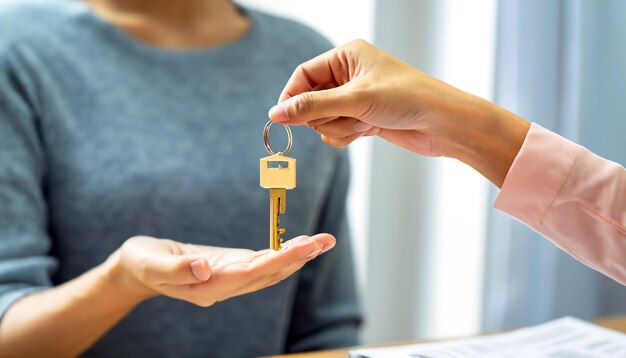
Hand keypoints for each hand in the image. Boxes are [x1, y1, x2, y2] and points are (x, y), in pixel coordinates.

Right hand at [107, 234, 334, 306]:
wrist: (139, 268)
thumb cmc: (142, 264)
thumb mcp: (150, 264)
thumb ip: (175, 269)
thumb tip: (204, 269)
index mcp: (208, 287)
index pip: (252, 274)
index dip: (280, 260)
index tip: (305, 247)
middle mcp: (225, 286)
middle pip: (269, 273)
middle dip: (299, 257)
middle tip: (326, 241)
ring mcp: (230, 278)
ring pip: (269, 269)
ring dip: (296, 256)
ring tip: (321, 241)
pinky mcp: (231, 267)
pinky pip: (261, 262)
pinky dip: (282, 253)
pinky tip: (299, 245)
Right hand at [268, 39, 529, 186]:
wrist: (442, 124)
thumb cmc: (407, 98)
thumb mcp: (355, 100)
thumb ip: (312, 107)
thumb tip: (276, 113)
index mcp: (347, 56)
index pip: (304, 74)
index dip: (292, 97)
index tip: (282, 118)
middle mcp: (349, 74)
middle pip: (311, 100)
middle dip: (325, 115)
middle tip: (346, 116)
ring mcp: (355, 98)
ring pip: (324, 119)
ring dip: (340, 127)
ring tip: (365, 123)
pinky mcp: (363, 118)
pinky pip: (337, 131)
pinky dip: (347, 135)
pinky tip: (368, 131)